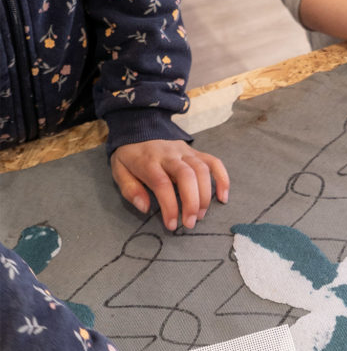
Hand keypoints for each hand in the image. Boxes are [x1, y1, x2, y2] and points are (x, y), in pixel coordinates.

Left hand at [110, 139, 229, 230]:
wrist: (138, 126)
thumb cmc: (130, 155)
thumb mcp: (119, 170)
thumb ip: (130, 189)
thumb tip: (145, 207)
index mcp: (148, 161)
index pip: (163, 184)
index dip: (170, 206)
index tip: (171, 224)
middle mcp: (169, 154)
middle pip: (187, 176)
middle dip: (192, 202)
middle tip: (190, 223)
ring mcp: (185, 152)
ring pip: (202, 170)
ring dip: (206, 195)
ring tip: (200, 215)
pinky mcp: (196, 152)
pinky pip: (214, 162)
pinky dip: (222, 179)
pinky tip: (223, 197)